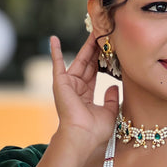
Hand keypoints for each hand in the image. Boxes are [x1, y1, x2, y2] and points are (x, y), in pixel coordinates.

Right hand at [50, 34, 118, 150]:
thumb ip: (111, 99)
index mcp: (86, 95)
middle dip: (96, 48)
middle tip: (103, 32)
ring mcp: (68, 84)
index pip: (96, 72)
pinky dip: (55, 52)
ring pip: (79, 60)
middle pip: (88, 63)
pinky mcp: (60, 83)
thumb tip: (113, 86)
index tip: (110, 47)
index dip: (102, 59)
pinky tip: (54, 38)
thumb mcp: (110, 113)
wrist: (82, 137)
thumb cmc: (95, 130)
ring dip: (86, 46)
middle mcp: (76, 88)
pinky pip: (57, 64)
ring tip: (93, 29)